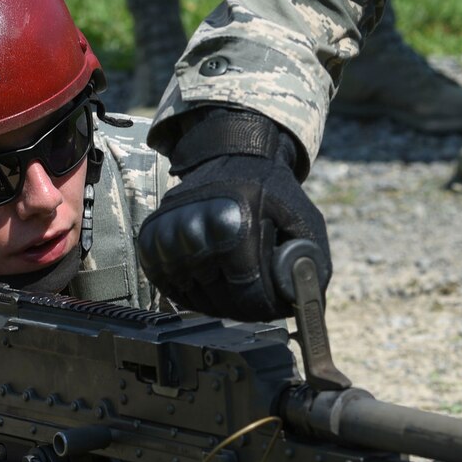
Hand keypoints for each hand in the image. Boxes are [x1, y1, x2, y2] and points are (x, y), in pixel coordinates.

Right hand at [137, 107, 329, 321]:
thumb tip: (299, 304)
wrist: (231, 155)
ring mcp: (169, 232)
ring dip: (215, 300)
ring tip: (233, 279)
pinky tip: (209, 276)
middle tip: (255, 295)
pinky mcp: (152, 236)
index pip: (247, 290)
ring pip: (192, 297)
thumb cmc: (271, 191)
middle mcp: (194, 226)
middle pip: (218, 299)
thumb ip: (309, 263)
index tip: (274, 303)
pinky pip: (168, 285)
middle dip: (242, 306)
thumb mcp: (303, 218)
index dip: (265, 306)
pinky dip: (189, 290)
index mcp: (234, 220)